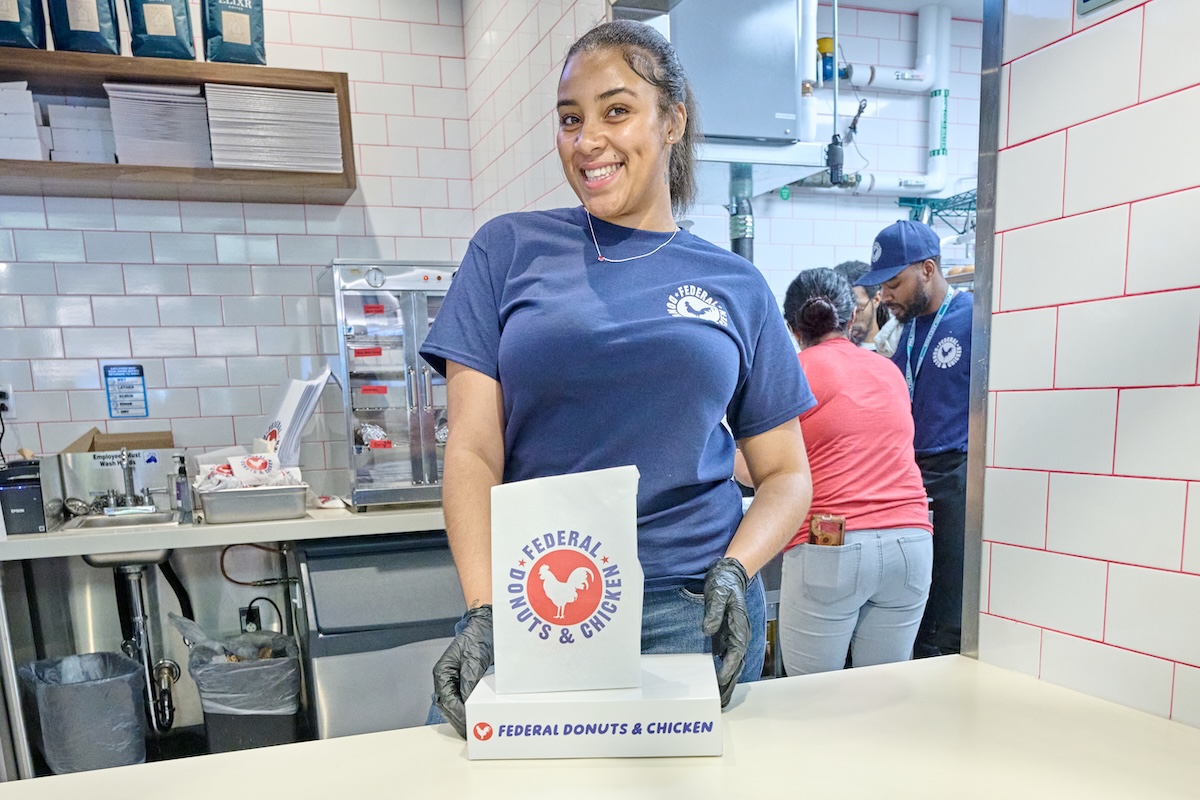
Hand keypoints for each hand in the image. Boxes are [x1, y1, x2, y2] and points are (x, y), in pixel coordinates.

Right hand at [432, 605, 493, 737]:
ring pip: (454, 704)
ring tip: (473, 730)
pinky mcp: (464, 680)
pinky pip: (462, 698)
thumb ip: (469, 680)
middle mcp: (445, 678)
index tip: (469, 724)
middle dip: (459, 720)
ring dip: (462, 717)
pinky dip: (467, 708)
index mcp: (442, 672)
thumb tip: (467, 701)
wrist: (486, 625)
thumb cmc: (477, 637)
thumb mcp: (474, 658)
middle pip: (448, 705)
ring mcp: (453, 680)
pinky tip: (475, 716)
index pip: (447, 700)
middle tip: (472, 733)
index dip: (458, 714)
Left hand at [701, 557, 750, 707]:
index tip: (720, 679)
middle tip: (721, 702)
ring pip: (734, 664)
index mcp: (740, 626)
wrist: (729, 574)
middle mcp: (740, 635)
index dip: (729, 666)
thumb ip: (714, 612)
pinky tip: (718, 684)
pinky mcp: (727, 636)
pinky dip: (724, 672)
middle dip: (730, 683)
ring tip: (721, 701)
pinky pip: (727, 658)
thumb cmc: (725, 583)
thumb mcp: (718, 593)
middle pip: (737, 664)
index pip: (736, 651)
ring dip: (728, 682)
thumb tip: (709, 629)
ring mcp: (734, 637)